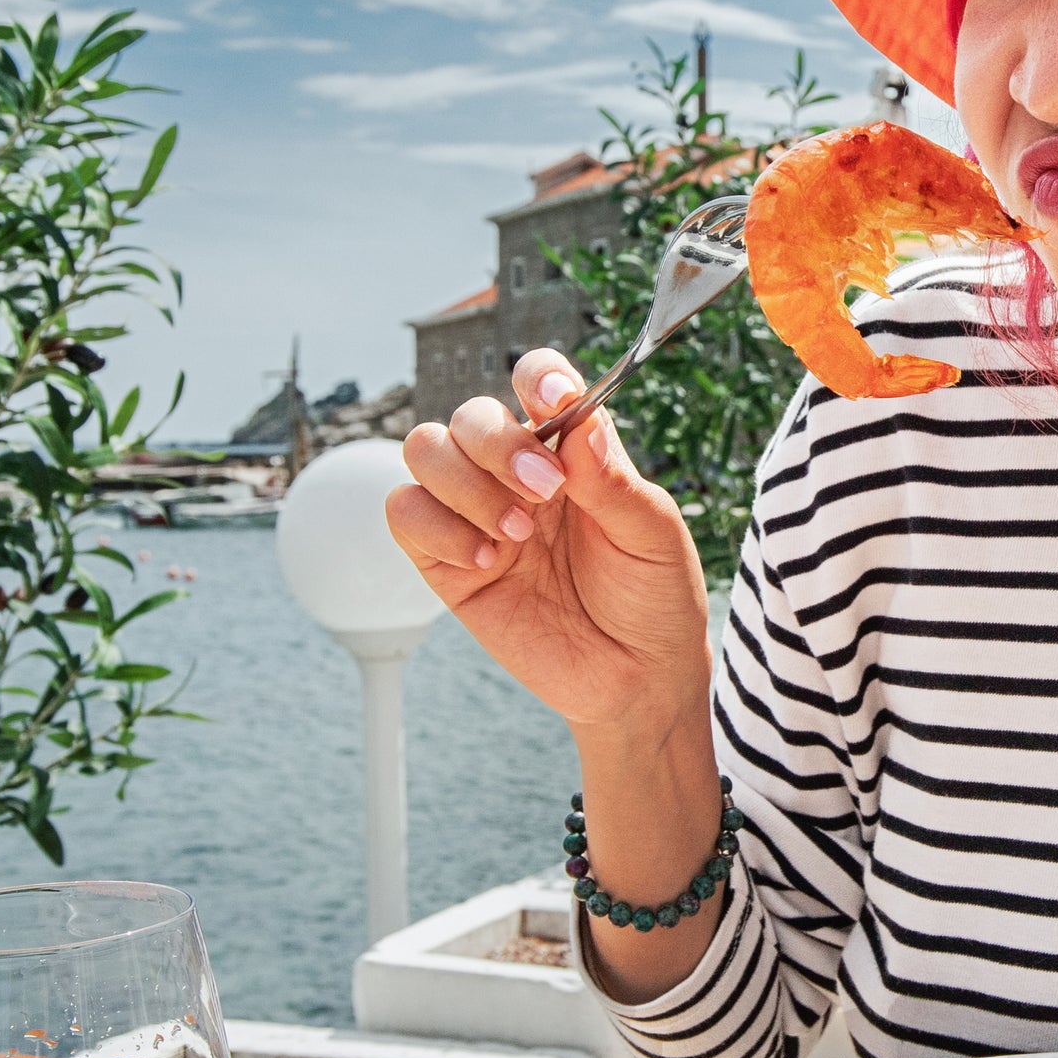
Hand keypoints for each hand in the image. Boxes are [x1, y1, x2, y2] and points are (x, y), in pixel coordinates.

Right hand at [385, 349, 712, 737]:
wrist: (636, 679)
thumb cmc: (652, 598)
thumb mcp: (652, 535)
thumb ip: (613, 479)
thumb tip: (579, 420)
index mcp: (571, 451)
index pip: (536, 382)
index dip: (537, 378)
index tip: (555, 401)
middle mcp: (516, 472)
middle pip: (470, 414)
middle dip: (498, 444)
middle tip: (544, 493)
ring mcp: (476, 514)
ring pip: (424, 449)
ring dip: (464, 483)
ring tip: (515, 534)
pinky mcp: (446, 562)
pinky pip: (404, 512)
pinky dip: (436, 527)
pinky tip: (486, 561)